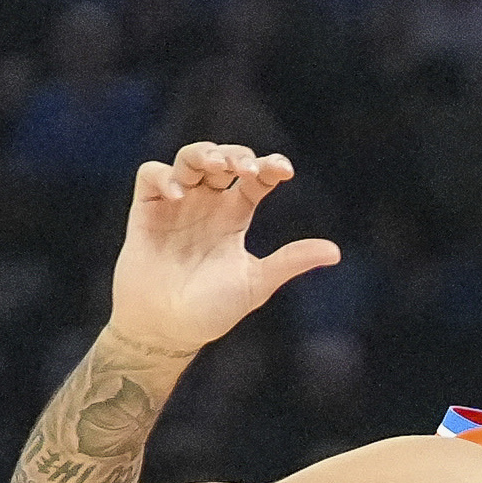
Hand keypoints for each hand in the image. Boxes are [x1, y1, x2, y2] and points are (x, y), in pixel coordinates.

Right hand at [108, 144, 337, 353]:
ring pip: (188, 160)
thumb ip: (290, 262)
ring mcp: (176, 204)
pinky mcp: (145, 209)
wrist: (167, 329)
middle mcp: (207, 204)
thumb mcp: (257, 283)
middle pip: (222, 160)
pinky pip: (151, 175)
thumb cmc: (212, 309)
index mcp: (235, 217)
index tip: (284, 171)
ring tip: (217, 165)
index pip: (255, 180)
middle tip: (248, 168)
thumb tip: (335, 252)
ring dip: (202, 154)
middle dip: (236, 155)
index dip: (268, 168)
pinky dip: (164, 176)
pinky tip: (179, 194)